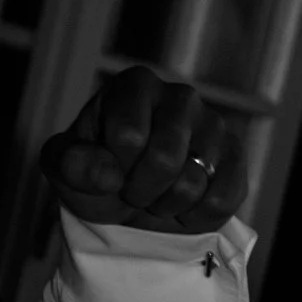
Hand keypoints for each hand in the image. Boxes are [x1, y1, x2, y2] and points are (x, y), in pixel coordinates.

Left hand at [42, 69, 246, 233]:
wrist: (132, 209)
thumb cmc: (97, 177)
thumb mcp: (65, 170)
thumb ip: (72, 164)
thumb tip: (108, 173)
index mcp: (136, 85)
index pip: (129, 135)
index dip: (115, 168)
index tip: (110, 170)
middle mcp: (180, 96)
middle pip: (165, 159)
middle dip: (142, 190)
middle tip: (134, 189)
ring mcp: (213, 126)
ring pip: (193, 183)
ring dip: (167, 204)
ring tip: (159, 194)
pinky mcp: (236, 159)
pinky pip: (220, 200)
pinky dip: (196, 216)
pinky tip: (185, 205)